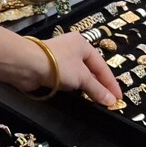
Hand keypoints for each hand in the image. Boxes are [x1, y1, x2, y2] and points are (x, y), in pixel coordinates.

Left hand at [0, 27, 121, 106]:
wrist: (26, 64)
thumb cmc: (59, 65)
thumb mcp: (82, 77)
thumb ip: (97, 89)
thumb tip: (111, 101)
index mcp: (82, 44)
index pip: (102, 66)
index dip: (111, 83)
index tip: (118, 98)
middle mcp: (72, 49)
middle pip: (90, 70)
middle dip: (100, 85)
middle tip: (109, 101)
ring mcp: (60, 59)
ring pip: (78, 76)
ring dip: (86, 88)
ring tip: (97, 102)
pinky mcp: (50, 70)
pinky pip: (67, 81)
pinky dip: (74, 89)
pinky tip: (78, 98)